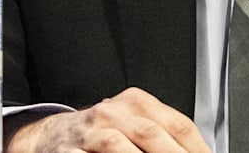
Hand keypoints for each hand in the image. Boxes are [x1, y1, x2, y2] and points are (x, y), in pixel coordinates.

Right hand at [5, 87, 211, 152]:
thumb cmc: (100, 132)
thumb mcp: (133, 123)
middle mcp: (114, 112)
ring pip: (120, 147)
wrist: (51, 135)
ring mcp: (91, 131)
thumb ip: (162, 134)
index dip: (197, 148)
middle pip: (152, 134)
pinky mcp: (68, 151)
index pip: (178, 125)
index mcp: (137, 102)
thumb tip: (196, 152)